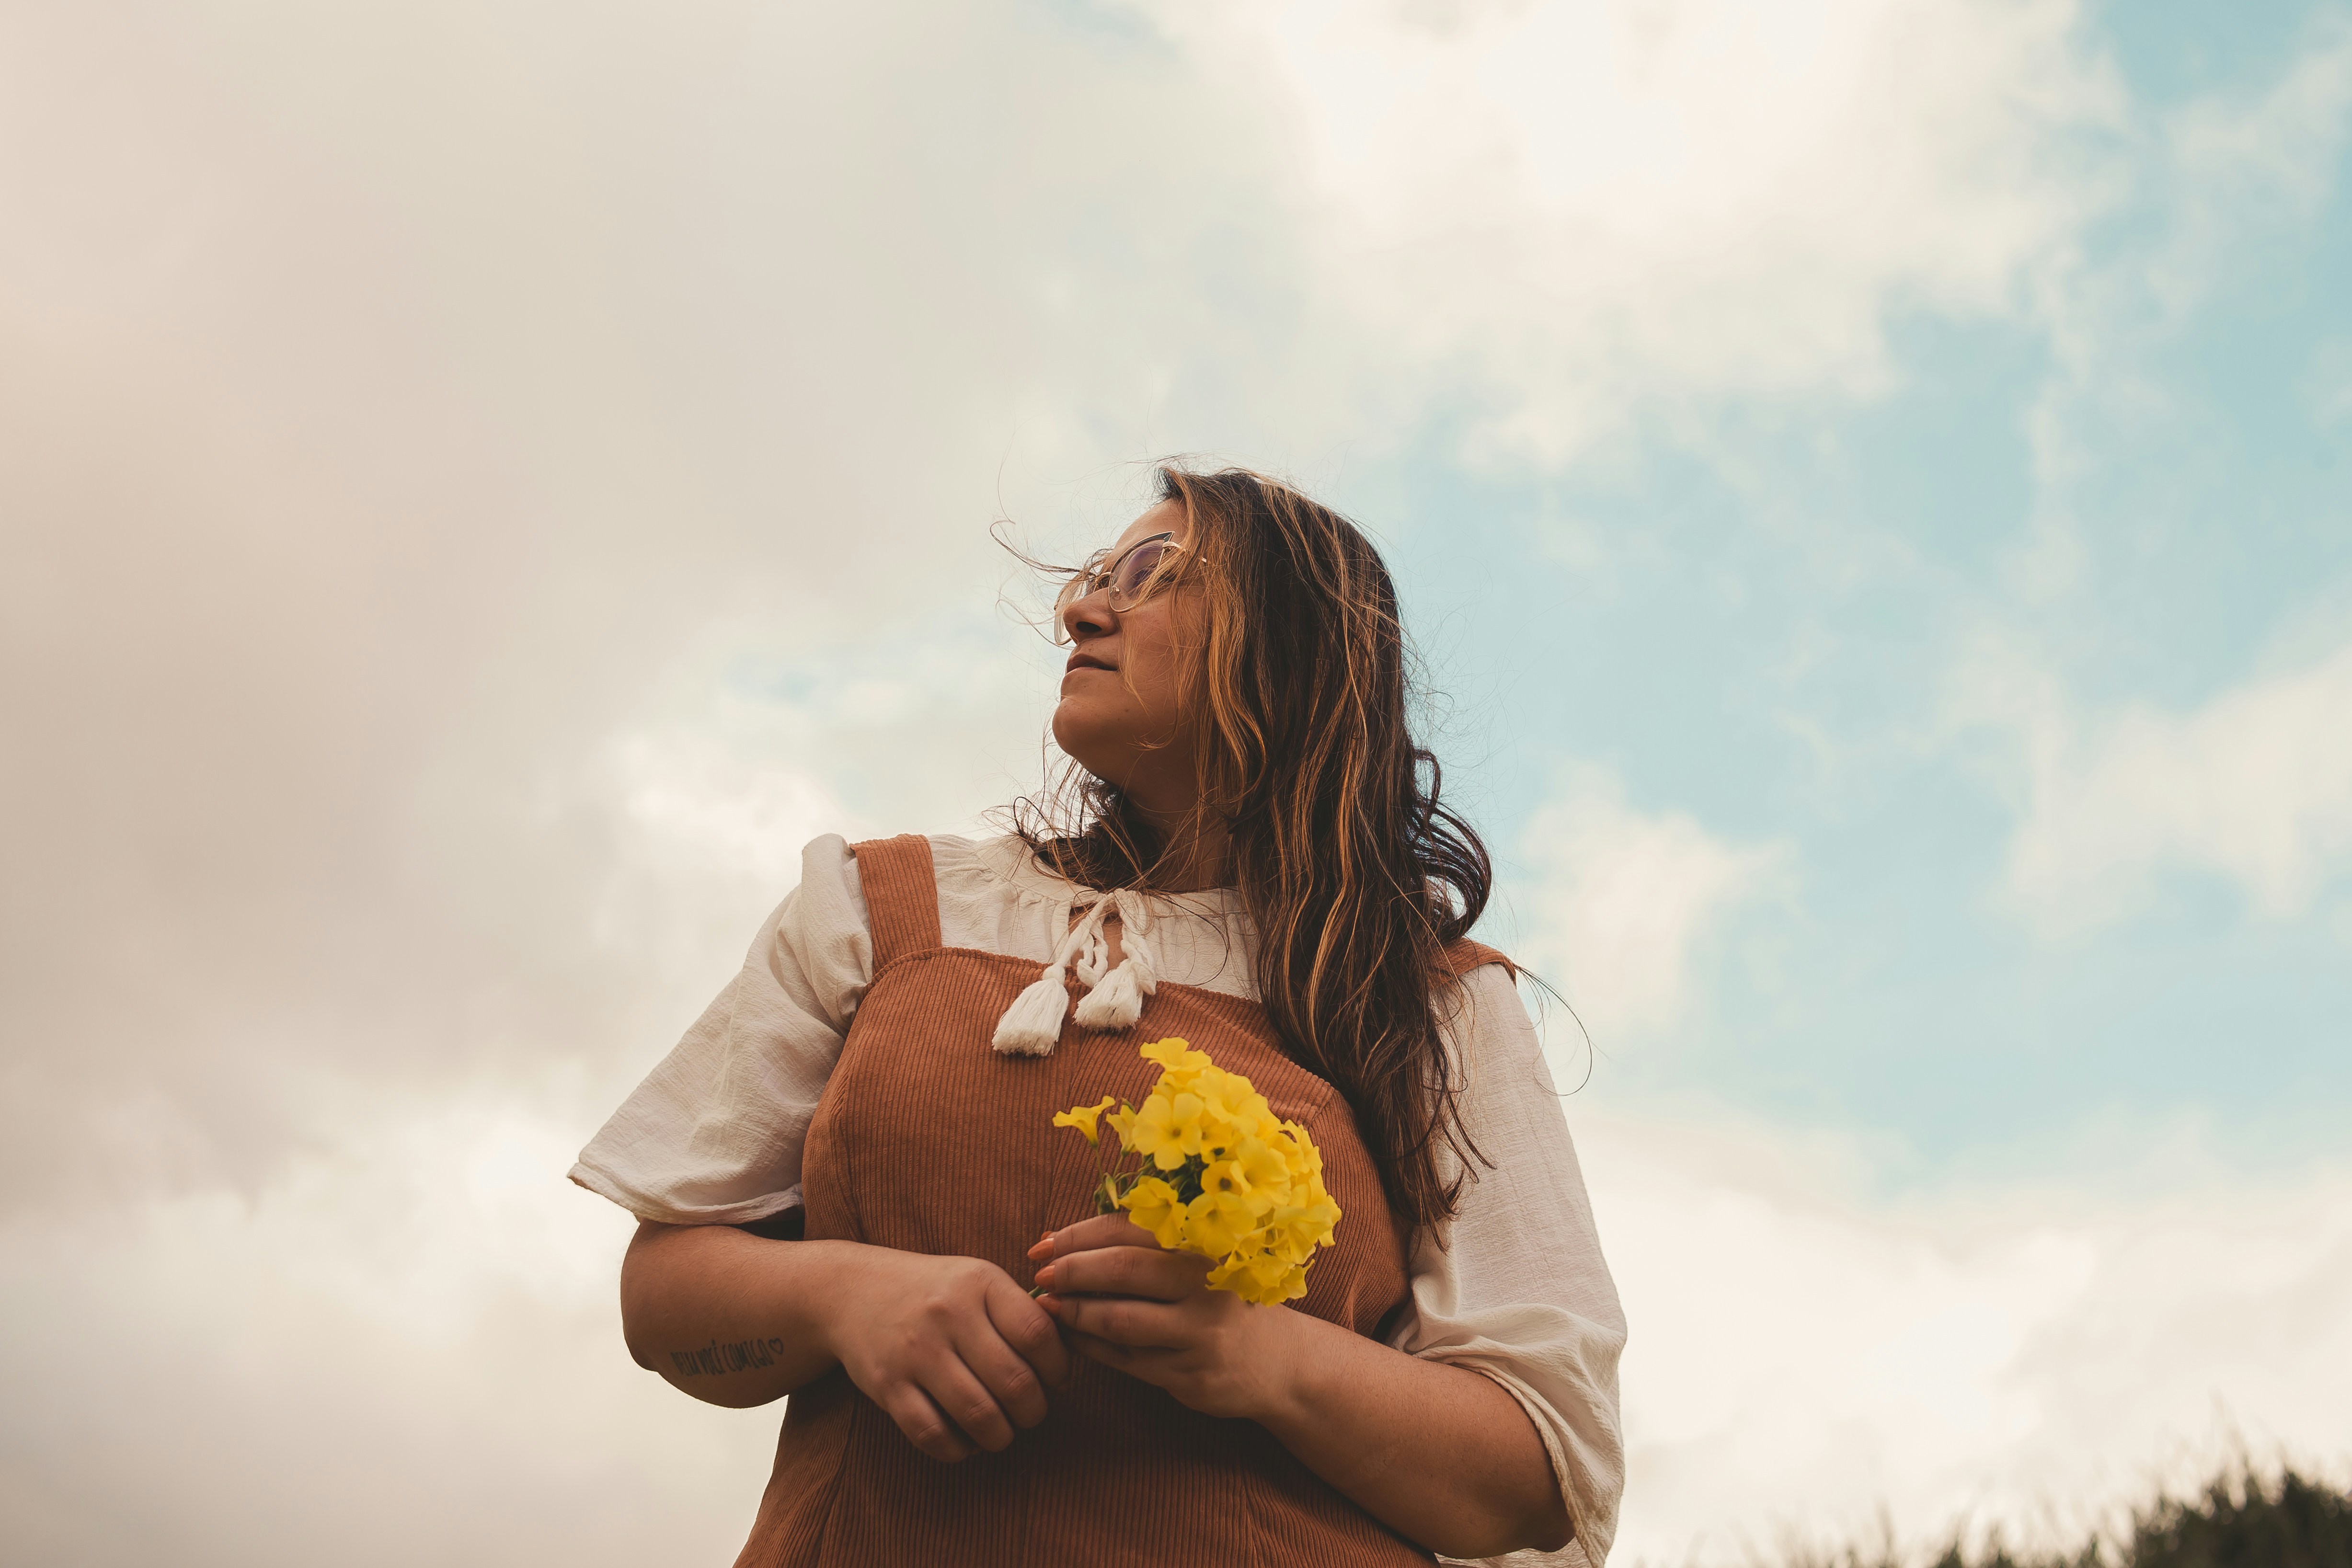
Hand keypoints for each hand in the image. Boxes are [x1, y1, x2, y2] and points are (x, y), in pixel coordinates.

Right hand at [824, 1246, 1069, 1461]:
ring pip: (979, 1415)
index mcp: (979, 1283)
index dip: (1059, 1367)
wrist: (852, 1291)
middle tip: (1031, 1413)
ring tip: (1003, 1431)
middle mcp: (948, 1314)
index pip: (1038, 1333)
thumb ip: (1020, 1310)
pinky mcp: (887, 1386)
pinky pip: (934, 1435)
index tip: (1057, 1379)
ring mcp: (915, 1352)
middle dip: (1034, 1411)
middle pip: (1014, 1382)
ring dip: (1002, 1435)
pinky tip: (967, 1442)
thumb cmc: (934, 1291)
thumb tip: (1069, 1358)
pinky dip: (959, 1450)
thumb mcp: (978, 1279)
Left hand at [1028, 1214, 1307, 1421]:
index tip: (1042, 1244)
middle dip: (1073, 1271)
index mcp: (1203, 1244)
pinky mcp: (1191, 1374)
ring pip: (1122, 1320)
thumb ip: (1132, 1249)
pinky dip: (1093, 1347)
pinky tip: (1073, 1337)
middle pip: (1124, 1270)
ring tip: (1049, 1308)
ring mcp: (1200, 1333)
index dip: (1079, 1235)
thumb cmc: (1219, 1301)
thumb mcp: (1191, 1264)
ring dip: (1076, 1313)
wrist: (1277, 1362)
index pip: (1130, 1228)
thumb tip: (1053, 1238)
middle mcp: (1206, 1284)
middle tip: (1040, 1275)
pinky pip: (1128, 1360)